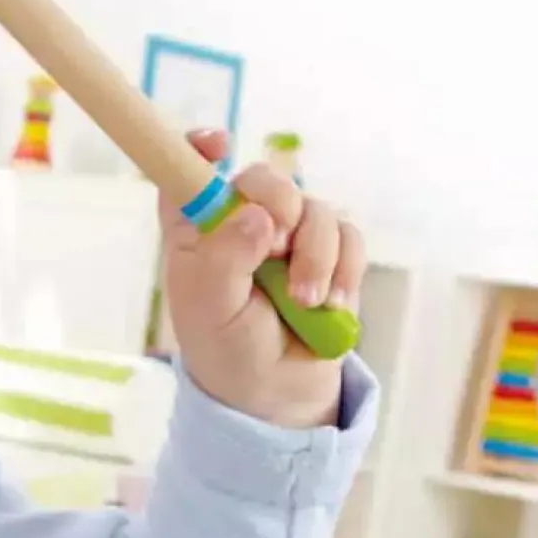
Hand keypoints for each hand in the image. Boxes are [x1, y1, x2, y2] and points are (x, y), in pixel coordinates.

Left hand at [159, 129, 362, 428]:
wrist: (275, 391)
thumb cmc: (228, 348)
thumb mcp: (211, 310)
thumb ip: (225, 260)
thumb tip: (255, 216)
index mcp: (195, 232)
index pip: (187, 173)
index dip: (199, 149)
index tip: (219, 146)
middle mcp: (239, 222)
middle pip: (263, 179)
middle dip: (280, 207)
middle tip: (277, 248)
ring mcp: (288, 233)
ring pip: (315, 208)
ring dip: (316, 256)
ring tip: (305, 302)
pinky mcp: (329, 250)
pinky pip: (349, 234)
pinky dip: (345, 269)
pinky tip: (330, 305)